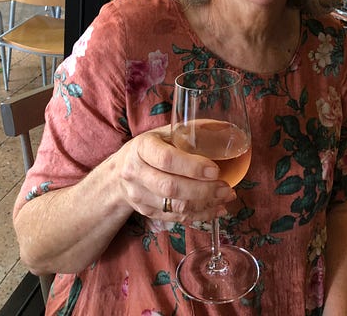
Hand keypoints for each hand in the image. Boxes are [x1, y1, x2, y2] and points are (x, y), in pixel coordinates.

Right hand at [117, 127, 235, 222]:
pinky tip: (216, 208)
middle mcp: (136, 172)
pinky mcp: (146, 212)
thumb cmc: (150, 147)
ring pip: (174, 206)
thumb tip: (225, 128)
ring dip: (205, 204)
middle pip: (171, 187)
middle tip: (226, 188)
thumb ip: (190, 131)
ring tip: (226, 197)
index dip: (192, 166)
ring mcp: (139, 195)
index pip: (167, 159)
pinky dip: (199, 214)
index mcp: (142, 147)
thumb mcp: (164, 132)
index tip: (215, 170)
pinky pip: (175, 217)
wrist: (120, 173)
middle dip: (203, 190)